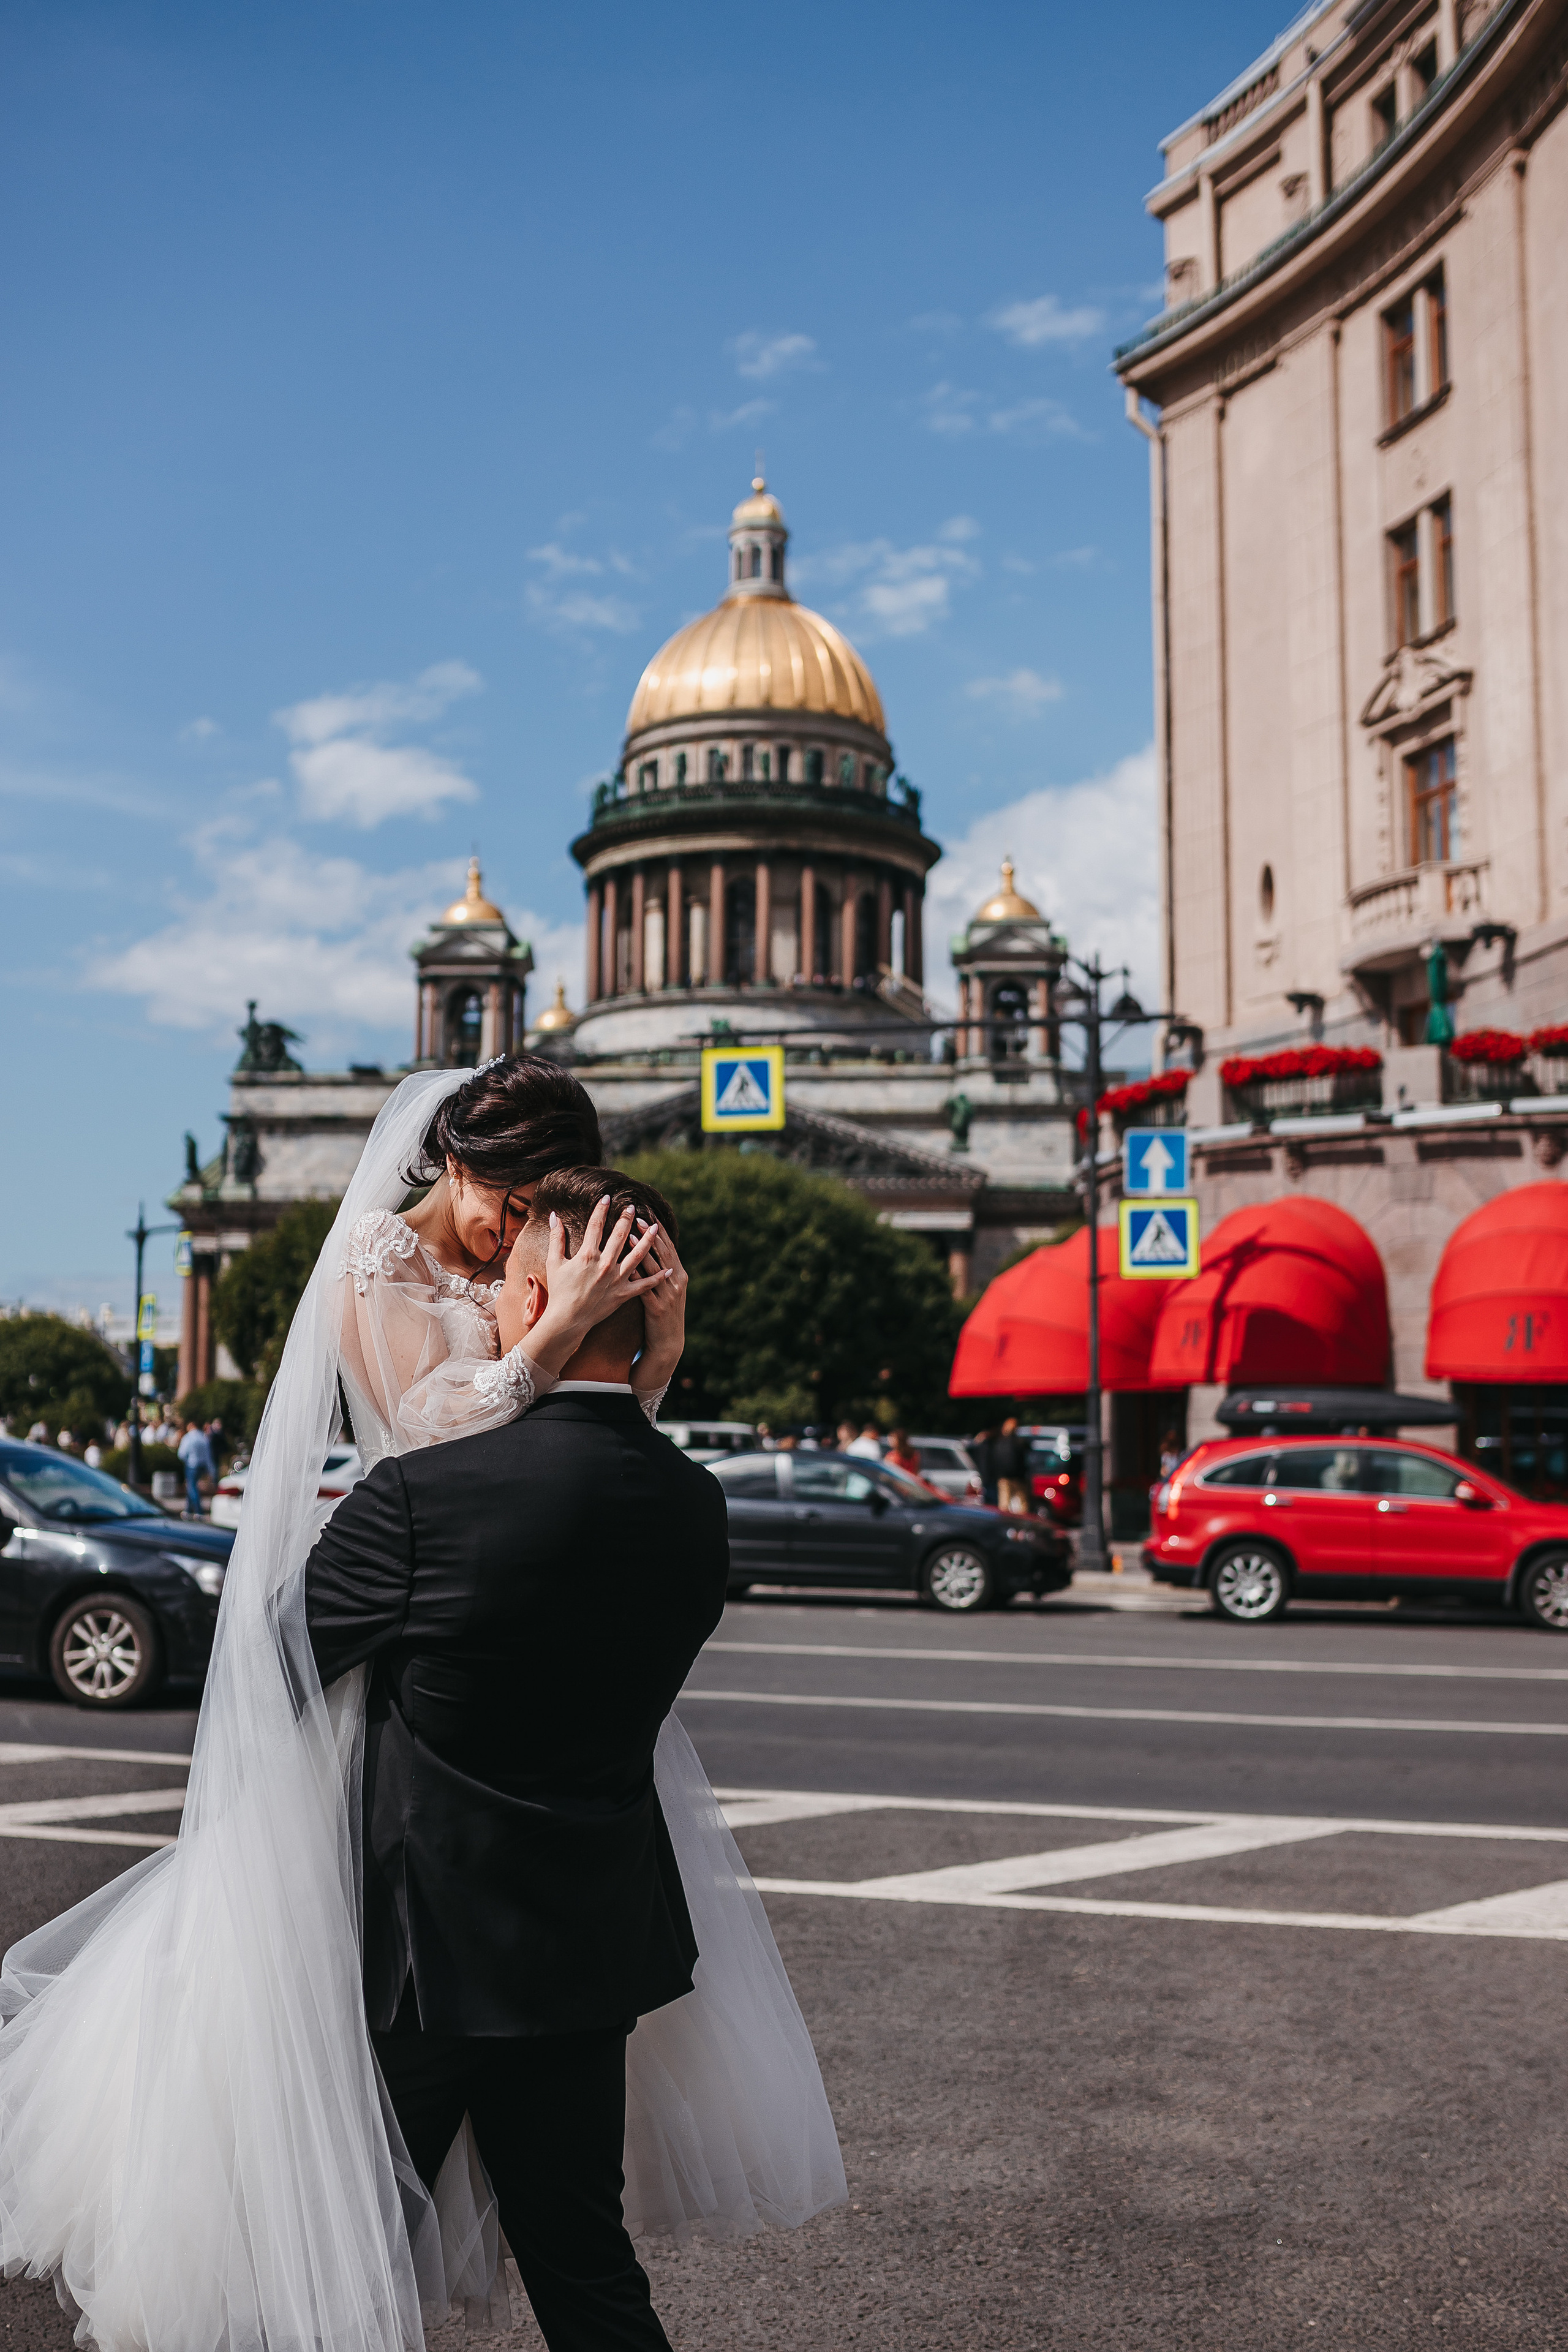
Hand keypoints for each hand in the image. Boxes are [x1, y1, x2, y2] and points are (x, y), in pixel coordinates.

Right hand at [513, 1196, 666, 1376]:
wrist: (567, 1319)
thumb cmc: (559, 1291)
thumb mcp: (554, 1262)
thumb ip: (556, 1238)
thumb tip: (554, 1216)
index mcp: (588, 1255)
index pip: (595, 1225)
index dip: (601, 1209)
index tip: (608, 1197)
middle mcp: (605, 1264)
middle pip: (620, 1236)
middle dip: (627, 1219)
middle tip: (634, 1206)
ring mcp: (616, 1279)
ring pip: (637, 1256)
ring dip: (648, 1240)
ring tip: (656, 1228)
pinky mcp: (624, 1294)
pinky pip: (644, 1285)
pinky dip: (657, 1278)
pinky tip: (668, 1269)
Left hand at [631, 1224, 687, 1396]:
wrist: (669, 1343)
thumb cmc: (664, 1313)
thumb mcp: (667, 1289)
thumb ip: (661, 1270)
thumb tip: (648, 1248)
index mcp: (679, 1275)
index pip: (668, 1246)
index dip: (658, 1229)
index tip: (647, 1212)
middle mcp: (676, 1282)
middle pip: (662, 1252)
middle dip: (649, 1233)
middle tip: (636, 1216)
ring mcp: (668, 1295)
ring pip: (653, 1268)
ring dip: (640, 1250)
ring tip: (628, 1234)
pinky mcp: (657, 1308)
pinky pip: (644, 1288)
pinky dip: (636, 1275)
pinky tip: (625, 1265)